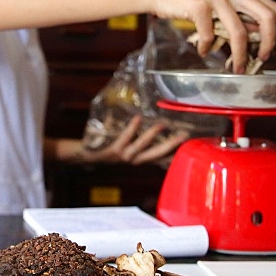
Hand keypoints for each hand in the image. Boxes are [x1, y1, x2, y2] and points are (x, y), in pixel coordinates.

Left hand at [61, 115, 189, 165]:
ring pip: (141, 147)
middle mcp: (133, 160)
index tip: (190, 144)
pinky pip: (124, 138)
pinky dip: (132, 128)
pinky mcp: (112, 151)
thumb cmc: (107, 146)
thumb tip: (150, 115)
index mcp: (139, 158)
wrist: (85, 155)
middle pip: (156, 155)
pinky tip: (138, 119)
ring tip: (162, 124)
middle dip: (171, 146)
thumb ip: (137, 135)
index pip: (161, 157)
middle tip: (184, 135)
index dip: (175, 152)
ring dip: (152, 135)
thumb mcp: (125, 142)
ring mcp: (123, 157)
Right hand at [144, 0, 275, 72]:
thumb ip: (237, 15)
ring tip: (238, 67)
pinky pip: (211, 34)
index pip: (272, 7)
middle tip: (264, 58)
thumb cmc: (188, 0)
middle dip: (269, 43)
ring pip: (240, 31)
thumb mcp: (218, 3)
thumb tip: (257, 37)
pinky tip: (204, 51)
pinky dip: (209, 48)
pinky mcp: (198, 5)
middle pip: (265, 17)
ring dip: (241, 54)